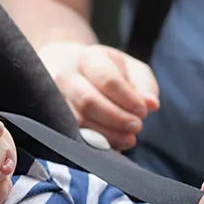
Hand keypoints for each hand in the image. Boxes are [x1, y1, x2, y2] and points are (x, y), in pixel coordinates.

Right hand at [38, 42, 159, 149]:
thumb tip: (151, 104)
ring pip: (78, 121)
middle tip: (137, 127)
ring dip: (108, 134)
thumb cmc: (107, 71)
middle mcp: (66, 76)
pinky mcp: (53, 118)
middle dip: (117, 118)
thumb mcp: (130, 69)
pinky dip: (95, 144)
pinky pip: (73, 134)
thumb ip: (143, 85)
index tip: (144, 112)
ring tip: (129, 138)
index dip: (128, 99)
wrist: (69, 68)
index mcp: (88, 58)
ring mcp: (55, 98)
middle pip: (89, 101)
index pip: (108, 80)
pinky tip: (112, 144)